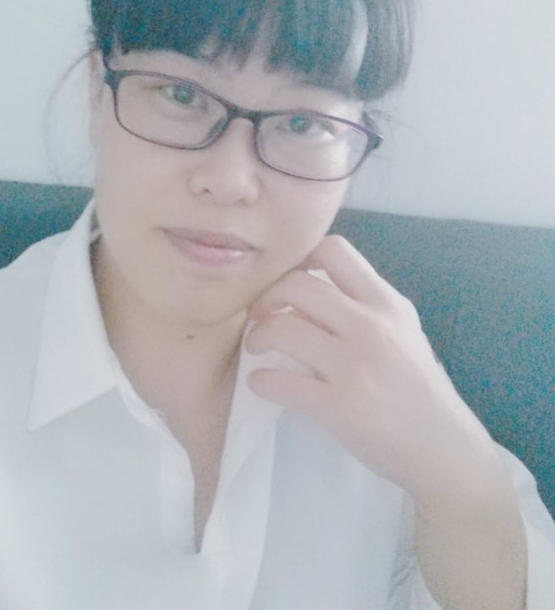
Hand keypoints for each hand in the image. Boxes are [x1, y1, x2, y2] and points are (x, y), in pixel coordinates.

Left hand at [245, 235, 501, 499]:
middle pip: (296, 285)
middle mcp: (370, 327)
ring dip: (257, 336)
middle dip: (266, 297)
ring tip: (257, 347)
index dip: (299, 258)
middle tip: (258, 315)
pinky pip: (279, 382)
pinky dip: (259, 380)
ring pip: (282, 328)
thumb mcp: (402, 330)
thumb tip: (309, 291)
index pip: (335, 250)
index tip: (287, 280)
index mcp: (386, 304)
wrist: (442, 447)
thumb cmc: (417, 386)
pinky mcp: (337, 406)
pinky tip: (261, 383)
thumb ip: (364, 306)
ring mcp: (353, 366)